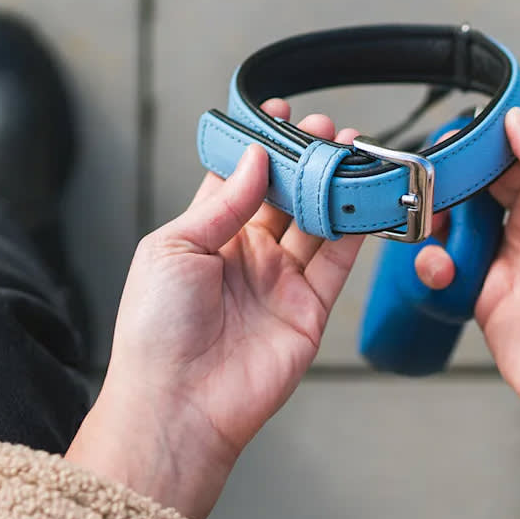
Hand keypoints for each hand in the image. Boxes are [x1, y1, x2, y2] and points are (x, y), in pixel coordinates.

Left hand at [66, 101, 364, 518]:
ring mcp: (279, 283)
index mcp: (205, 237)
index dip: (260, 147)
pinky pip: (337, 261)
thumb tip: (256, 159)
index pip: (238, 180)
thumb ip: (223, 202)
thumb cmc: (155, 331)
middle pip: (284, 197)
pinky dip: (355, 229)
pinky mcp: (309, 310)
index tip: (278, 115)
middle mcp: (245, 257)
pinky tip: (364, 197)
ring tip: (353, 150)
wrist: (178, 403)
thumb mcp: (174, 248)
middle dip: (306, 161)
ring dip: (334, 187)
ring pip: (316, 223)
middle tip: (327, 129)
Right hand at [416, 108, 519, 465]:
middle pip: (481, 186)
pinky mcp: (481, 294)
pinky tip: (443, 269)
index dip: (487, 144)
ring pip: (457, 223)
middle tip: (429, 176)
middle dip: (454, 179)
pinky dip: (435, 262)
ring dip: (439, 220)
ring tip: (433, 225)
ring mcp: (506, 260)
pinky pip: (446, 266)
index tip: (457, 135)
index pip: (519, 157)